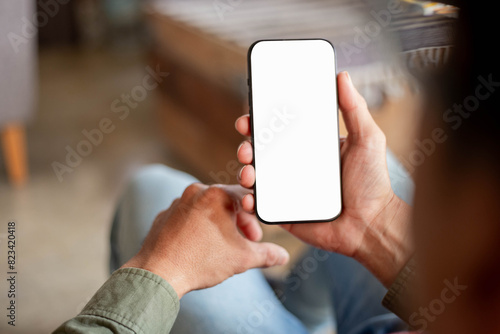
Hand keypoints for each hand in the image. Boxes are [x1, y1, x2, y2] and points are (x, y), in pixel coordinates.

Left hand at [122, 183, 288, 297]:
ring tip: (219, 246)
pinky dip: (197, 227)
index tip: (254, 238)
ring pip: (206, 208)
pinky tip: (198, 246)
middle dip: (237, 222)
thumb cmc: (200, 261)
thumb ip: (266, 254)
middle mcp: (196, 192)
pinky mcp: (165, 215)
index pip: (246, 199)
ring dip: (217, 224)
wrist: (158, 273)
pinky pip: (187, 216)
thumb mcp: (241, 258)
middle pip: (226, 202)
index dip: (254, 220)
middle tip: (241, 243)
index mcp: (217, 195)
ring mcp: (178, 202)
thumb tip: (282, 256)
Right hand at [235, 71, 412, 286]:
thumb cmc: (372, 184)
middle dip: (247, 145)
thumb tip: (342, 76)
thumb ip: (355, 108)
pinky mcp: (284, 211)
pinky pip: (261, 205)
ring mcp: (287, 188)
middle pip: (262, 150)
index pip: (280, 129)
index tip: (251, 115)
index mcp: (310, 146)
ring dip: (245, 169)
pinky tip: (251, 197)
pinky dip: (250, 201)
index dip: (261, 120)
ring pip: (256, 175)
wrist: (371, 226)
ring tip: (249, 171)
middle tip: (247, 144)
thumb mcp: (367, 140)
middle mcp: (295, 165)